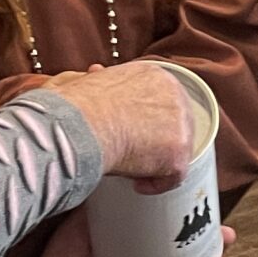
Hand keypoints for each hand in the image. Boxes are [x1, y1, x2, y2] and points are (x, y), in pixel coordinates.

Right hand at [46, 61, 191, 187]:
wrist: (81, 125)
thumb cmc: (75, 106)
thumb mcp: (86, 80)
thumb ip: (97, 78)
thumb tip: (95, 72)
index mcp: (154, 74)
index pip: (160, 101)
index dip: (145, 121)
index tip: (128, 132)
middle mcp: (175, 93)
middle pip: (173, 124)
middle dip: (154, 142)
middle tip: (132, 155)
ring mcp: (181, 122)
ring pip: (175, 149)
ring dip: (154, 162)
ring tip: (131, 169)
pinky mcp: (180, 150)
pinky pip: (175, 175)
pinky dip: (156, 183)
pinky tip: (138, 184)